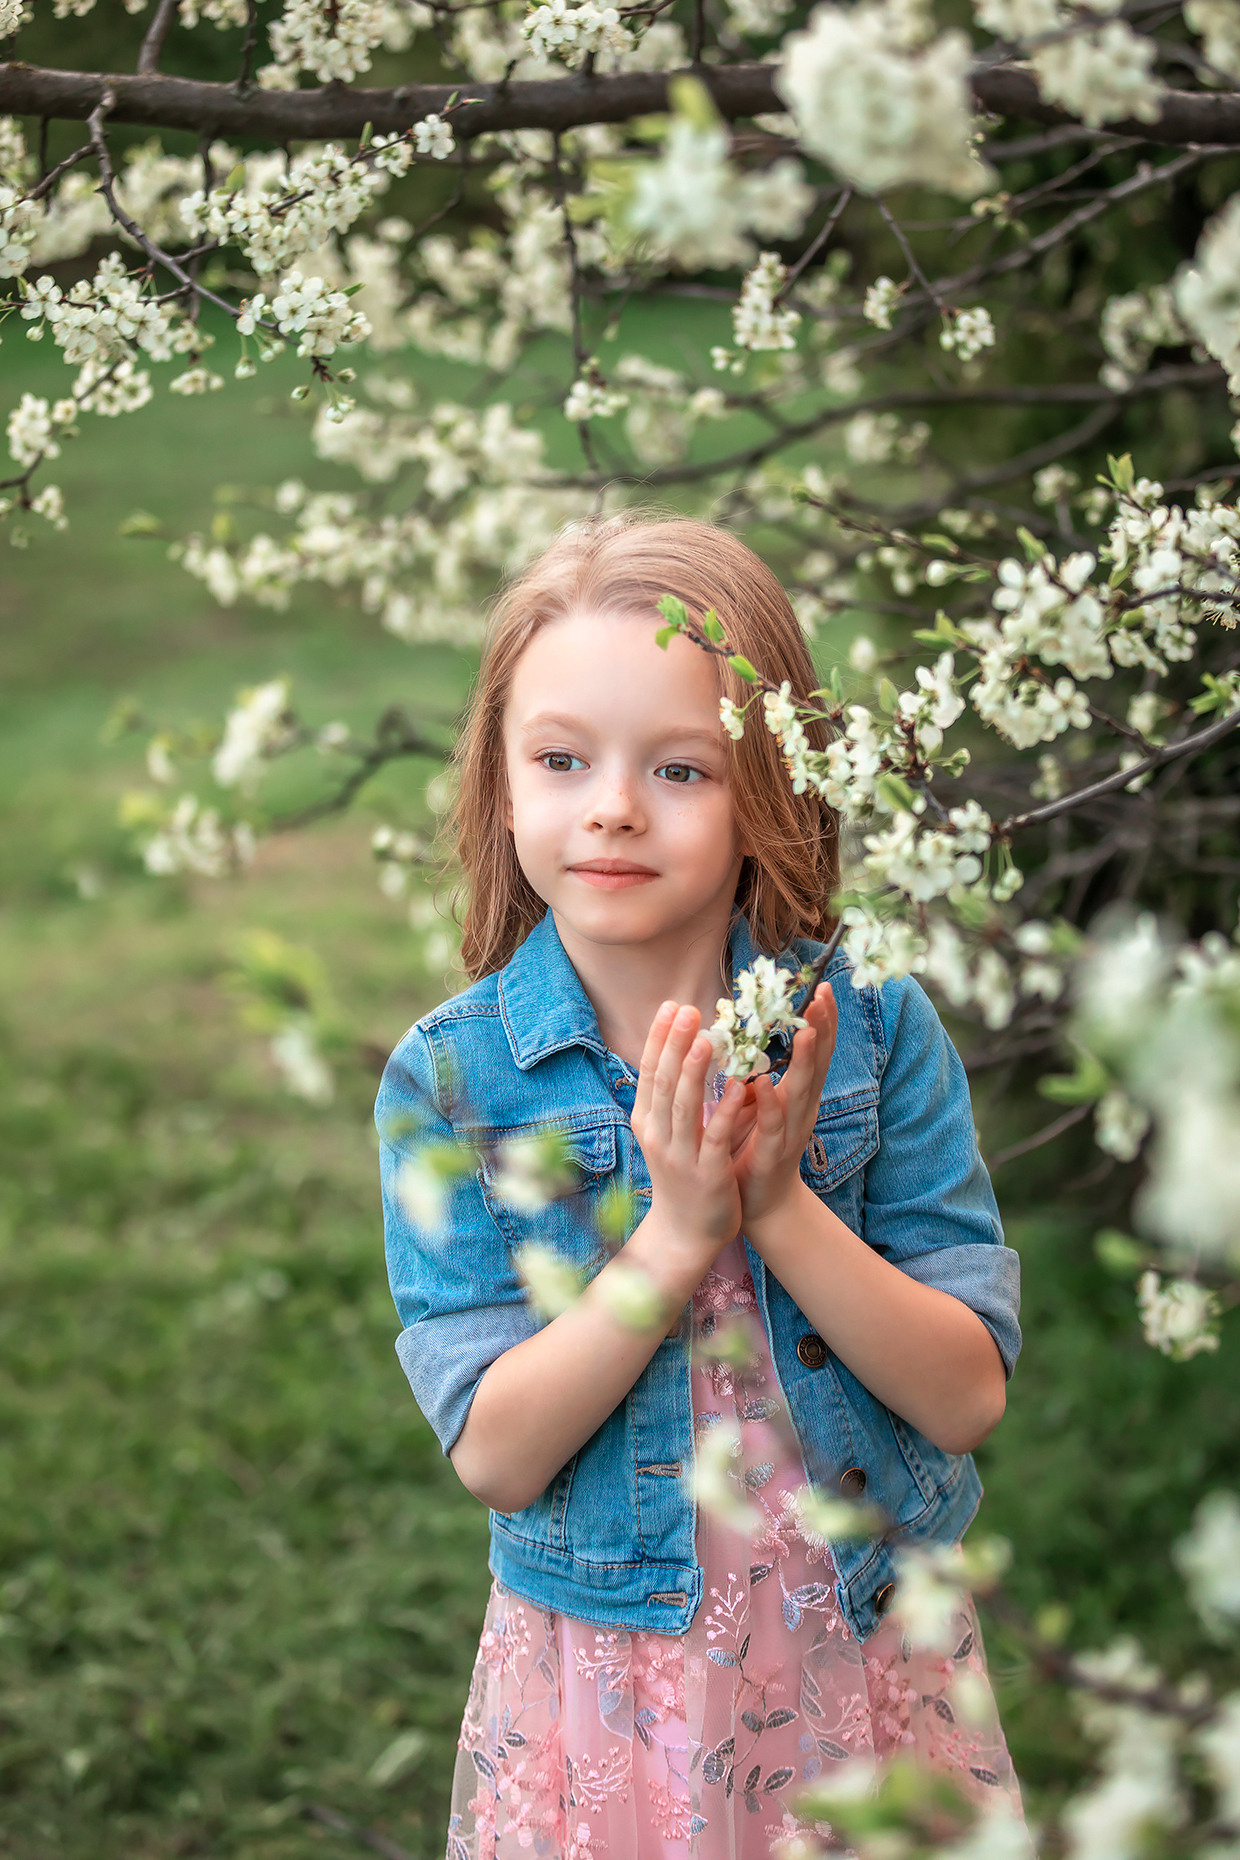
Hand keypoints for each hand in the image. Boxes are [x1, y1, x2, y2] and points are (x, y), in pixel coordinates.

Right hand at [630, 1001, 748, 1264]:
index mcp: (647, 1122)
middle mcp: (658, 1135)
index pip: (649, 1072)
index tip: (672, 1005)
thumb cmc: (682, 1176)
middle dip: (675, 1044)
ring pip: (685, 1107)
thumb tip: (685, 1050)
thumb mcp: (668, 1134)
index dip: (659, 1038)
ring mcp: (680, 1155)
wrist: (684, 1233)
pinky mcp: (706, 1173)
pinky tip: (738, 1086)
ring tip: (708, 1037)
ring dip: (695, 1071)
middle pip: (664, 1083)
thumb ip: (674, 1097)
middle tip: (688, 1010)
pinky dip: (725, 1109)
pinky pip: (716, 1136)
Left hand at [732, 981, 837, 1228]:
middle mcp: (803, 1108)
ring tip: (805, 1030)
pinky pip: (774, 1124)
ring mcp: (792, 1130)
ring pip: (802, 1089)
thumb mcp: (761, 1104)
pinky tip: (765, 1083)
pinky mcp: (774, 1152)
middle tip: (823, 995)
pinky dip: (771, 1102)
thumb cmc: (756, 1148)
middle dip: (822, 1028)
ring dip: (804, 1059)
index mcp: (799, 1093)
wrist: (760, 1204)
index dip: (821, 1020)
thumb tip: (746, 1035)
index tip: (822, 987)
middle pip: (817, 1062)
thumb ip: (760, 1072)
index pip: (815, 1050)